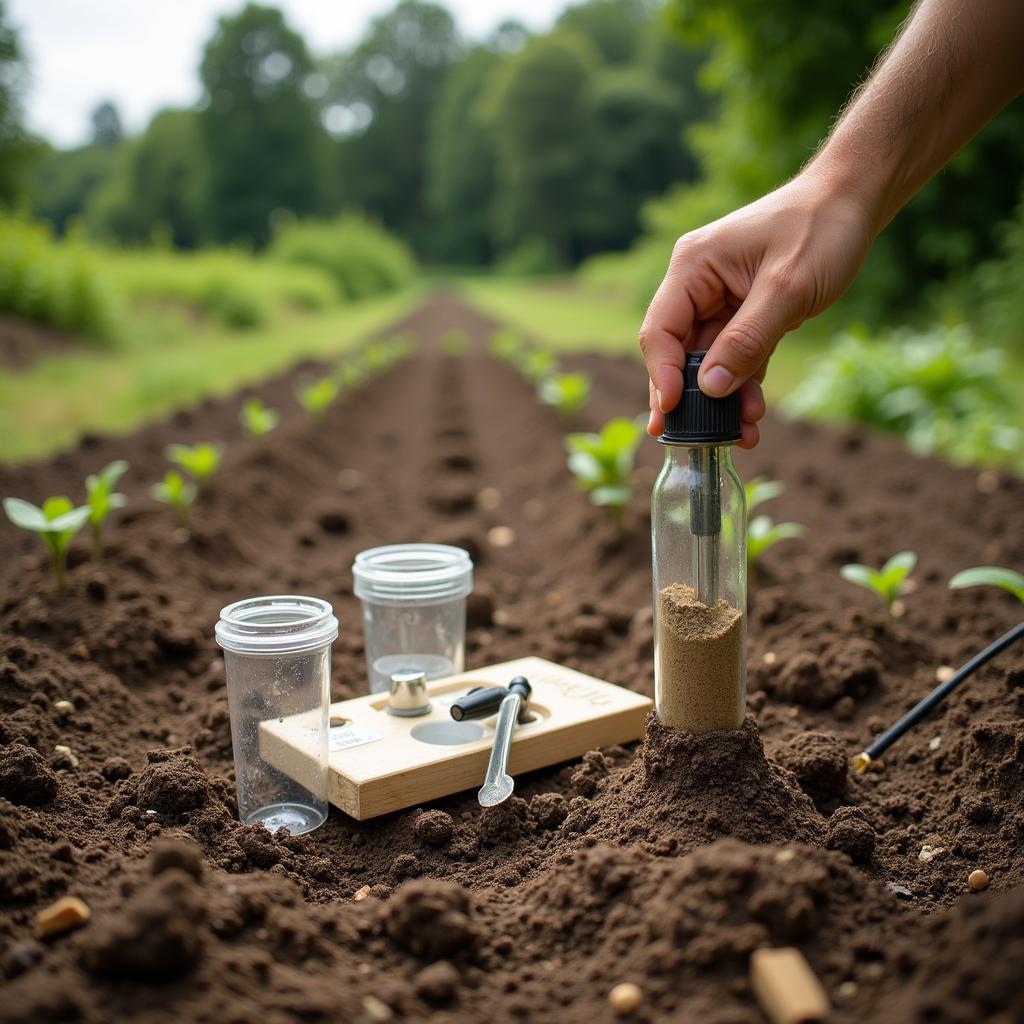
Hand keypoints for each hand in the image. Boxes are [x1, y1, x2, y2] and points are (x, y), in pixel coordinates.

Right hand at [639, 168, 872, 447]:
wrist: (854, 201)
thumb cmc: (820, 230)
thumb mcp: (787, 289)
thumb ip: (746, 340)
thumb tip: (709, 389)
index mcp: (692, 268)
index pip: (660, 332)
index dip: (663, 376)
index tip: (671, 415)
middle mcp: (696, 286)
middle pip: (678, 354)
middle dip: (693, 400)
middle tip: (702, 441)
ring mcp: (718, 302)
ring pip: (707, 364)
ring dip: (723, 400)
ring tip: (746, 433)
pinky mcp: (742, 315)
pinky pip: (733, 359)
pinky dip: (743, 387)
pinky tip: (754, 414)